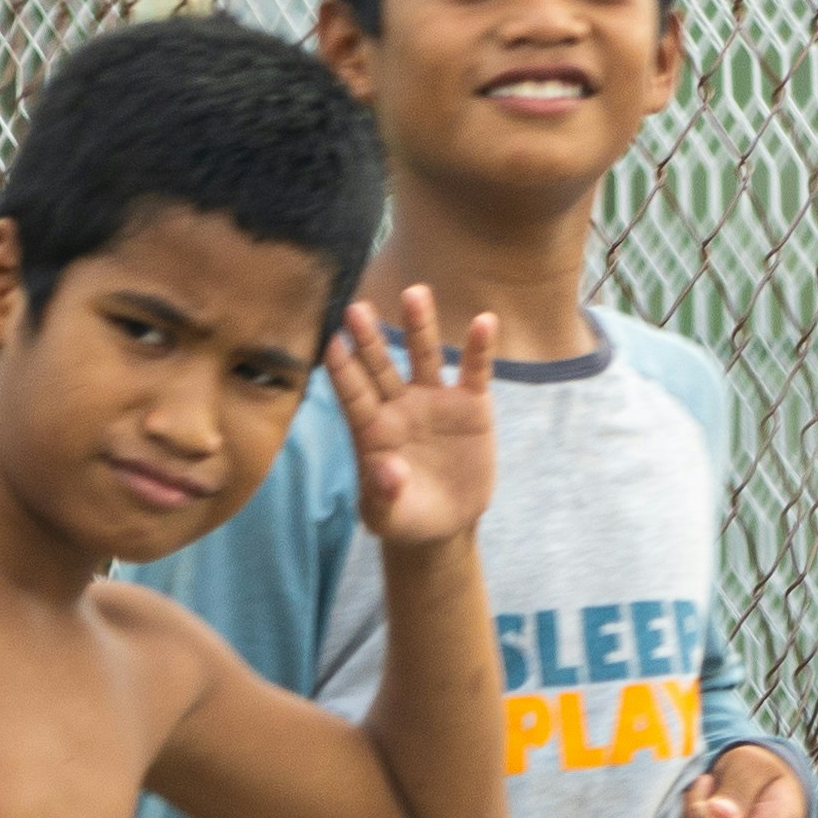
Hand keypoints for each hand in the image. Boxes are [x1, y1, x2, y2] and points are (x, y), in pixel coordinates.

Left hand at [325, 280, 498, 547]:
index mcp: (371, 431)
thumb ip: (383, 496)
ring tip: (414, 293)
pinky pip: (474, 372)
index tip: (332, 343)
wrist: (444, 524)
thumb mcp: (387, 517)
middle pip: (381, 366)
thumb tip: (387, 470)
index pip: (353, 396)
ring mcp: (434, 402)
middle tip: (355, 308)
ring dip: (419, 326)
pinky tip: (484, 322)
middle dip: (369, 339)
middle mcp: (399, 407)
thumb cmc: (404, 518)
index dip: (344, 371)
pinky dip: (479, 349)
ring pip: (424, 357)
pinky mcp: (470, 407)